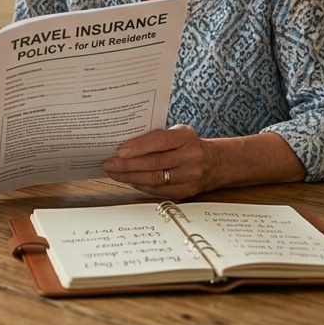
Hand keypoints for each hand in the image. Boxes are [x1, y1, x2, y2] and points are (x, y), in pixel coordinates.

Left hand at [101, 124, 215, 198]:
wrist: (215, 162)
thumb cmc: (188, 144)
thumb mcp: (178, 132)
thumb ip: (156, 137)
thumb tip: (124, 144)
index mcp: (186, 137)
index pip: (159, 141)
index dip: (138, 147)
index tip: (119, 151)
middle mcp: (190, 157)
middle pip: (154, 163)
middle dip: (127, 165)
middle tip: (108, 164)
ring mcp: (190, 176)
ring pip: (155, 179)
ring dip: (130, 178)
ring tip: (113, 173)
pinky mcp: (186, 192)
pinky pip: (159, 190)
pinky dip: (141, 185)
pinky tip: (128, 181)